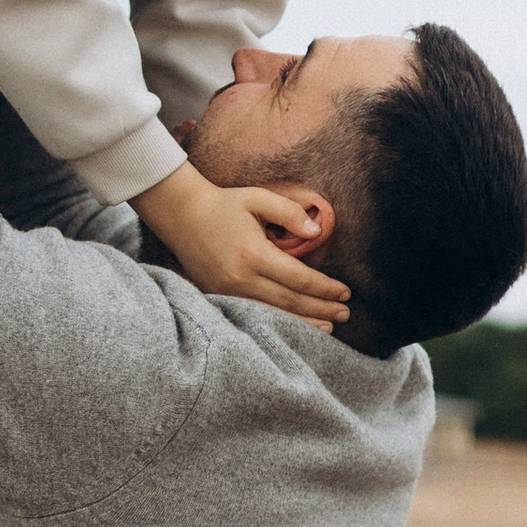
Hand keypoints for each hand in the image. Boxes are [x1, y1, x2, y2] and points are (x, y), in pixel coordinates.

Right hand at [133, 159, 350, 327]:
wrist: (181, 215)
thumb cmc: (223, 204)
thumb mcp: (258, 198)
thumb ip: (290, 212)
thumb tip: (317, 231)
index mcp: (254, 254)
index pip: (299, 278)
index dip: (325, 288)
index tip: (345, 292)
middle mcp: (241, 278)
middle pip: (291, 302)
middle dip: (321, 309)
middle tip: (345, 314)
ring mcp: (228, 292)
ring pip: (274, 315)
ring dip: (304, 323)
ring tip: (328, 328)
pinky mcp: (219, 297)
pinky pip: (255, 315)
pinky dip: (278, 323)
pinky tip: (294, 326)